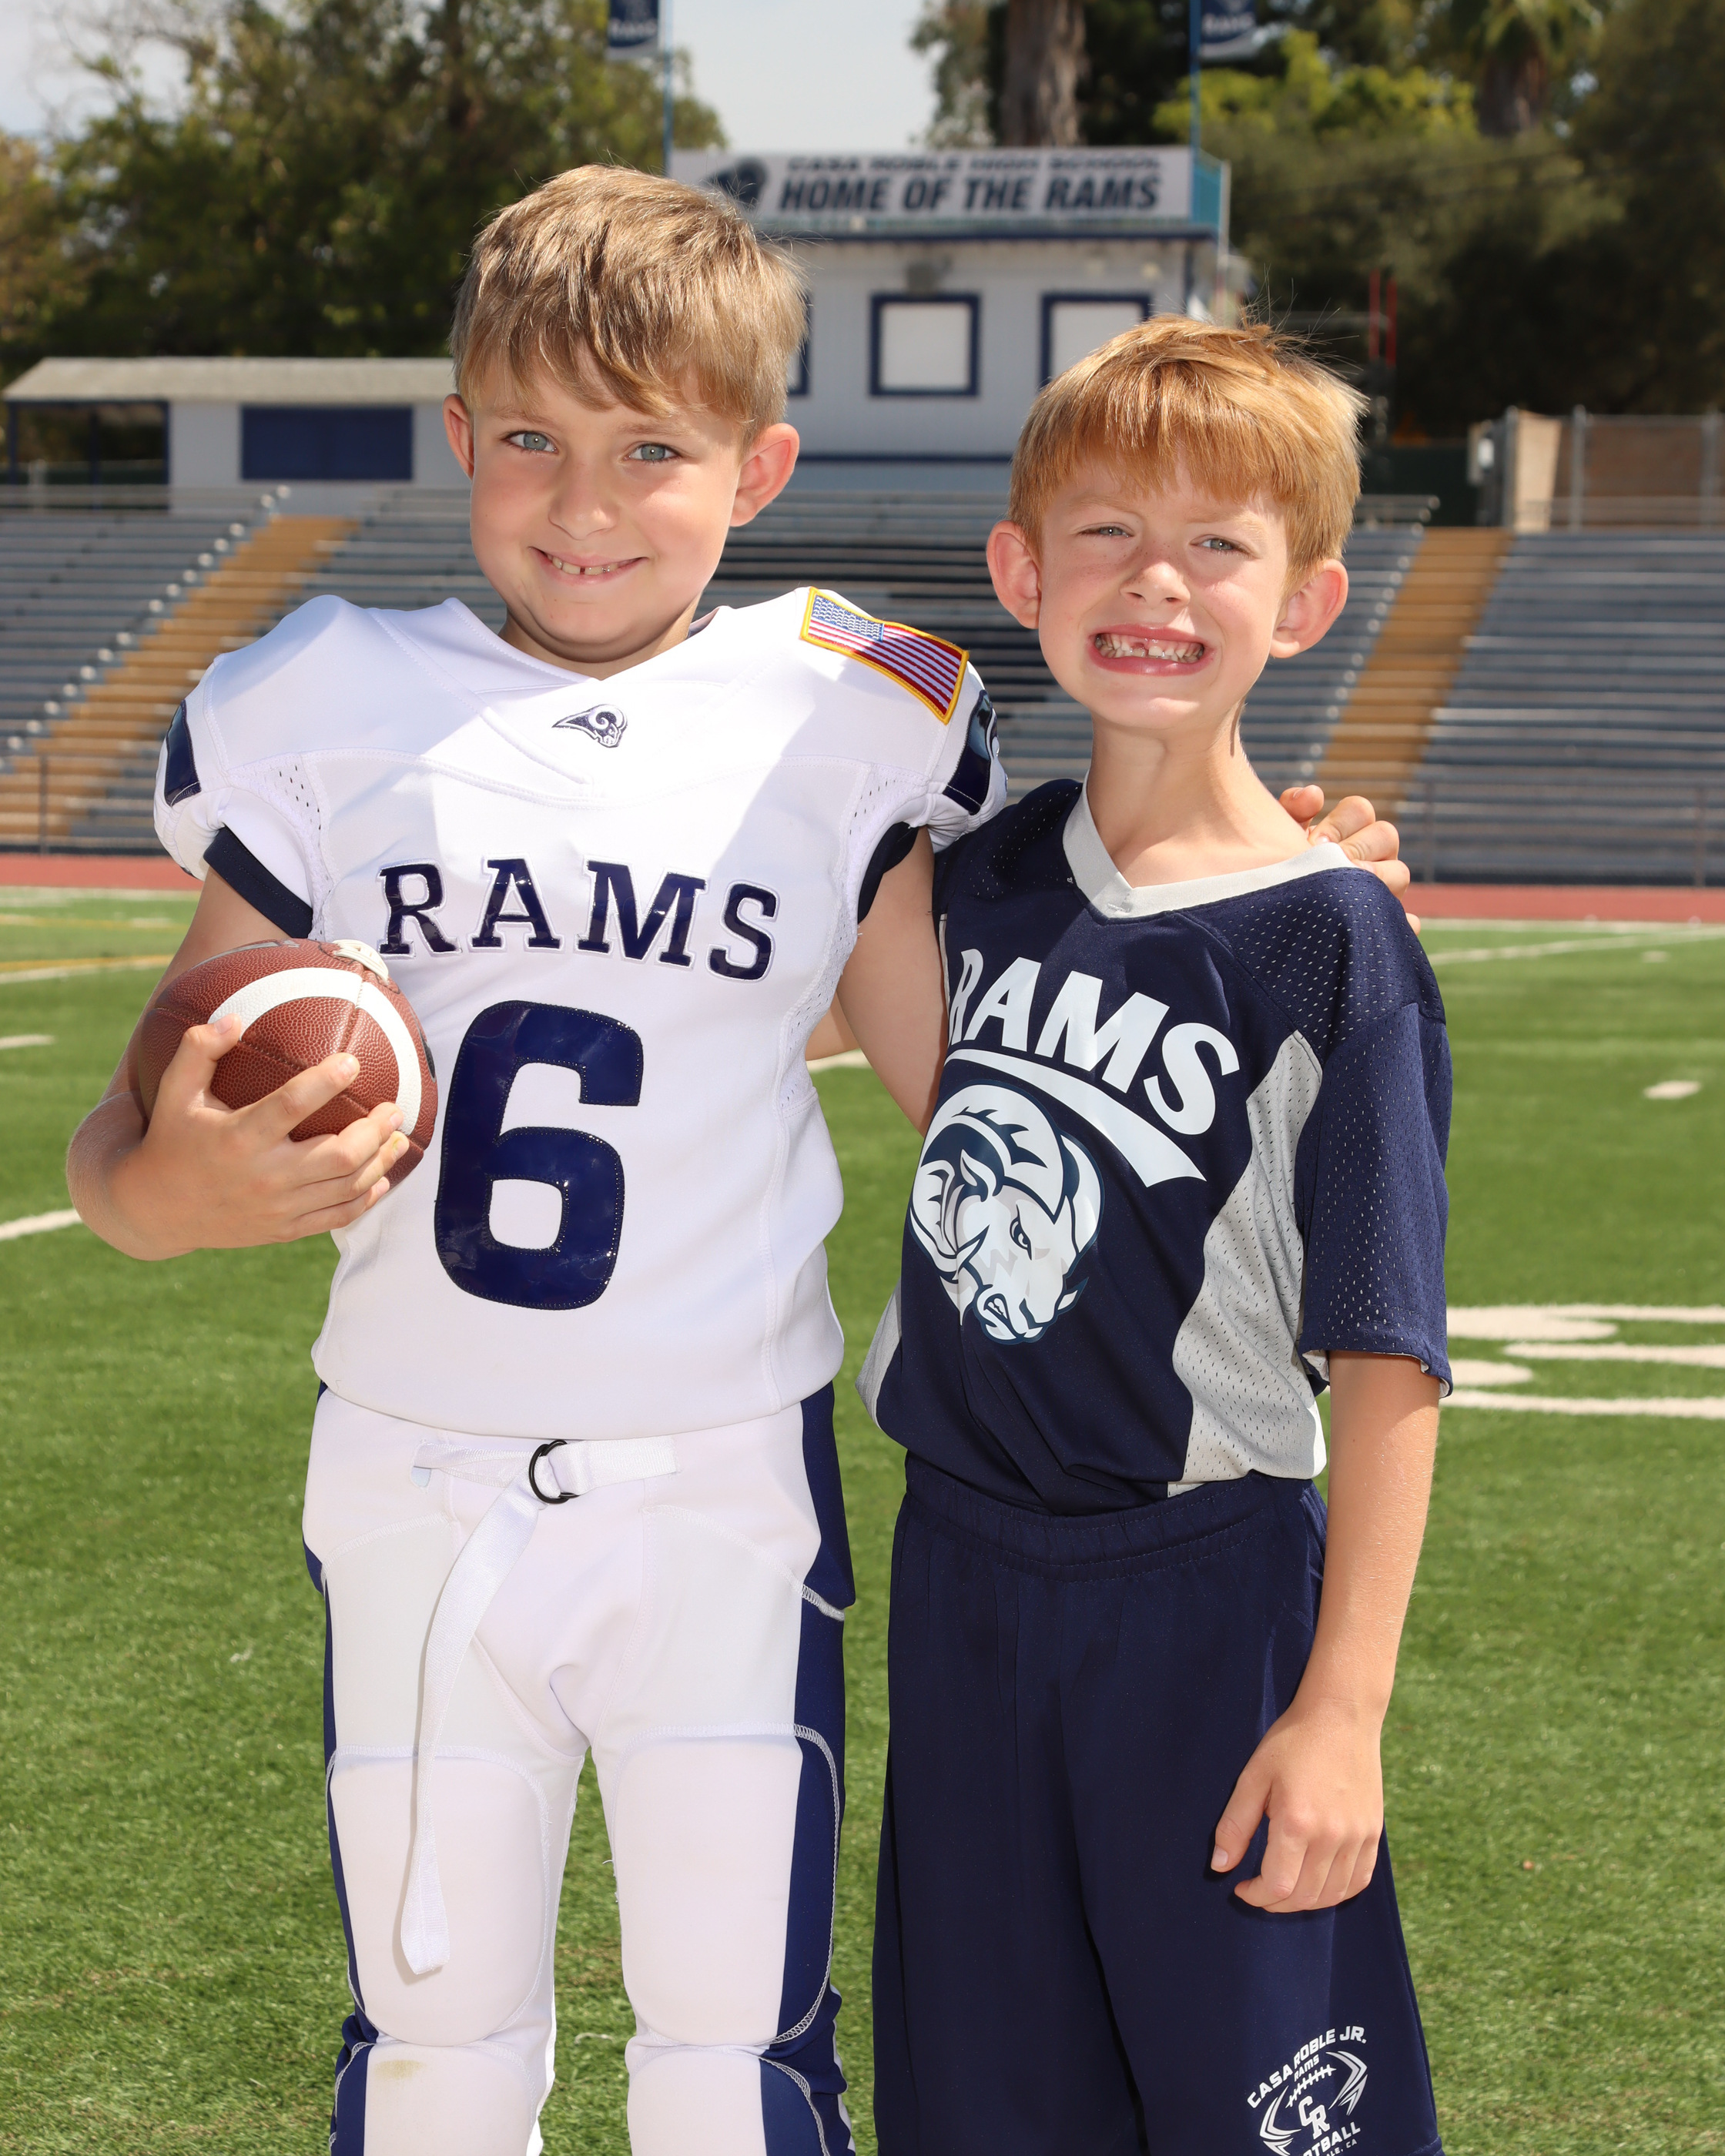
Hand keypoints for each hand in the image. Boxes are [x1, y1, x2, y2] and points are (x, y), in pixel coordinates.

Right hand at [105, 1014, 407, 1257]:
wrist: (156, 1210)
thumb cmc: (172, 1139)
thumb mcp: (174, 1091)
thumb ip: (200, 1049)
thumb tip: (236, 1017)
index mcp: (238, 1138)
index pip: (291, 1105)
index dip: (326, 1081)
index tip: (352, 1061)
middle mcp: (263, 1177)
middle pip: (338, 1155)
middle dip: (374, 1130)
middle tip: (393, 1108)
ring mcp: (277, 1208)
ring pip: (346, 1187)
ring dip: (381, 1161)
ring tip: (398, 1137)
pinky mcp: (284, 1230)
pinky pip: (337, 1216)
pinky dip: (365, 1197)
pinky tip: (381, 1177)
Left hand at [1210, 1694, 1384, 1911]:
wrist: (1341, 1716)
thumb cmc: (1292, 1742)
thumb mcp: (1253, 1776)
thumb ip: (1235, 1825)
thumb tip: (1220, 1867)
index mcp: (1298, 1822)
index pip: (1278, 1887)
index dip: (1256, 1896)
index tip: (1242, 1888)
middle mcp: (1332, 1836)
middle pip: (1305, 1896)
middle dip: (1276, 1903)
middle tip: (1259, 1890)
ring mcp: (1358, 1837)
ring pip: (1333, 1894)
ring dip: (1305, 1902)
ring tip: (1285, 1888)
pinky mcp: (1374, 1833)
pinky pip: (1359, 1880)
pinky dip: (1337, 1892)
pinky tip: (1318, 1882)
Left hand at [1279, 785, 1418, 931]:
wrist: (1269, 910)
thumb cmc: (1275, 867)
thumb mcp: (1277, 837)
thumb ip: (1292, 810)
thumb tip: (1315, 796)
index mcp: (1346, 830)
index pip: (1360, 810)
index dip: (1339, 823)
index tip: (1314, 843)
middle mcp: (1369, 854)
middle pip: (1386, 836)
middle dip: (1356, 849)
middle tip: (1328, 867)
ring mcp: (1380, 886)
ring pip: (1399, 873)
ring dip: (1378, 882)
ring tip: (1346, 896)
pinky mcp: (1380, 919)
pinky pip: (1405, 920)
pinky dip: (1404, 922)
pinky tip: (1392, 926)